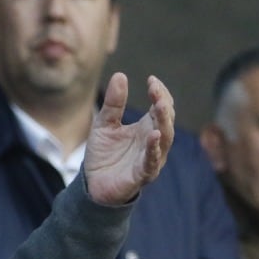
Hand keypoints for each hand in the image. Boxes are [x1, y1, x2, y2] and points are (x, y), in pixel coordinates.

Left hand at [82, 73, 174, 205]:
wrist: (93, 184)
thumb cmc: (104, 153)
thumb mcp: (104, 124)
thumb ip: (113, 103)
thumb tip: (120, 75)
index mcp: (147, 128)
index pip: (161, 107)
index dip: (159, 93)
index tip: (151, 79)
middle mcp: (154, 142)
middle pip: (166, 121)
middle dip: (163, 104)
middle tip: (156, 90)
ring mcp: (151, 158)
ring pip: (164, 140)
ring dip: (163, 123)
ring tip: (160, 107)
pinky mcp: (142, 174)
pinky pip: (151, 161)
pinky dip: (154, 149)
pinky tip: (154, 137)